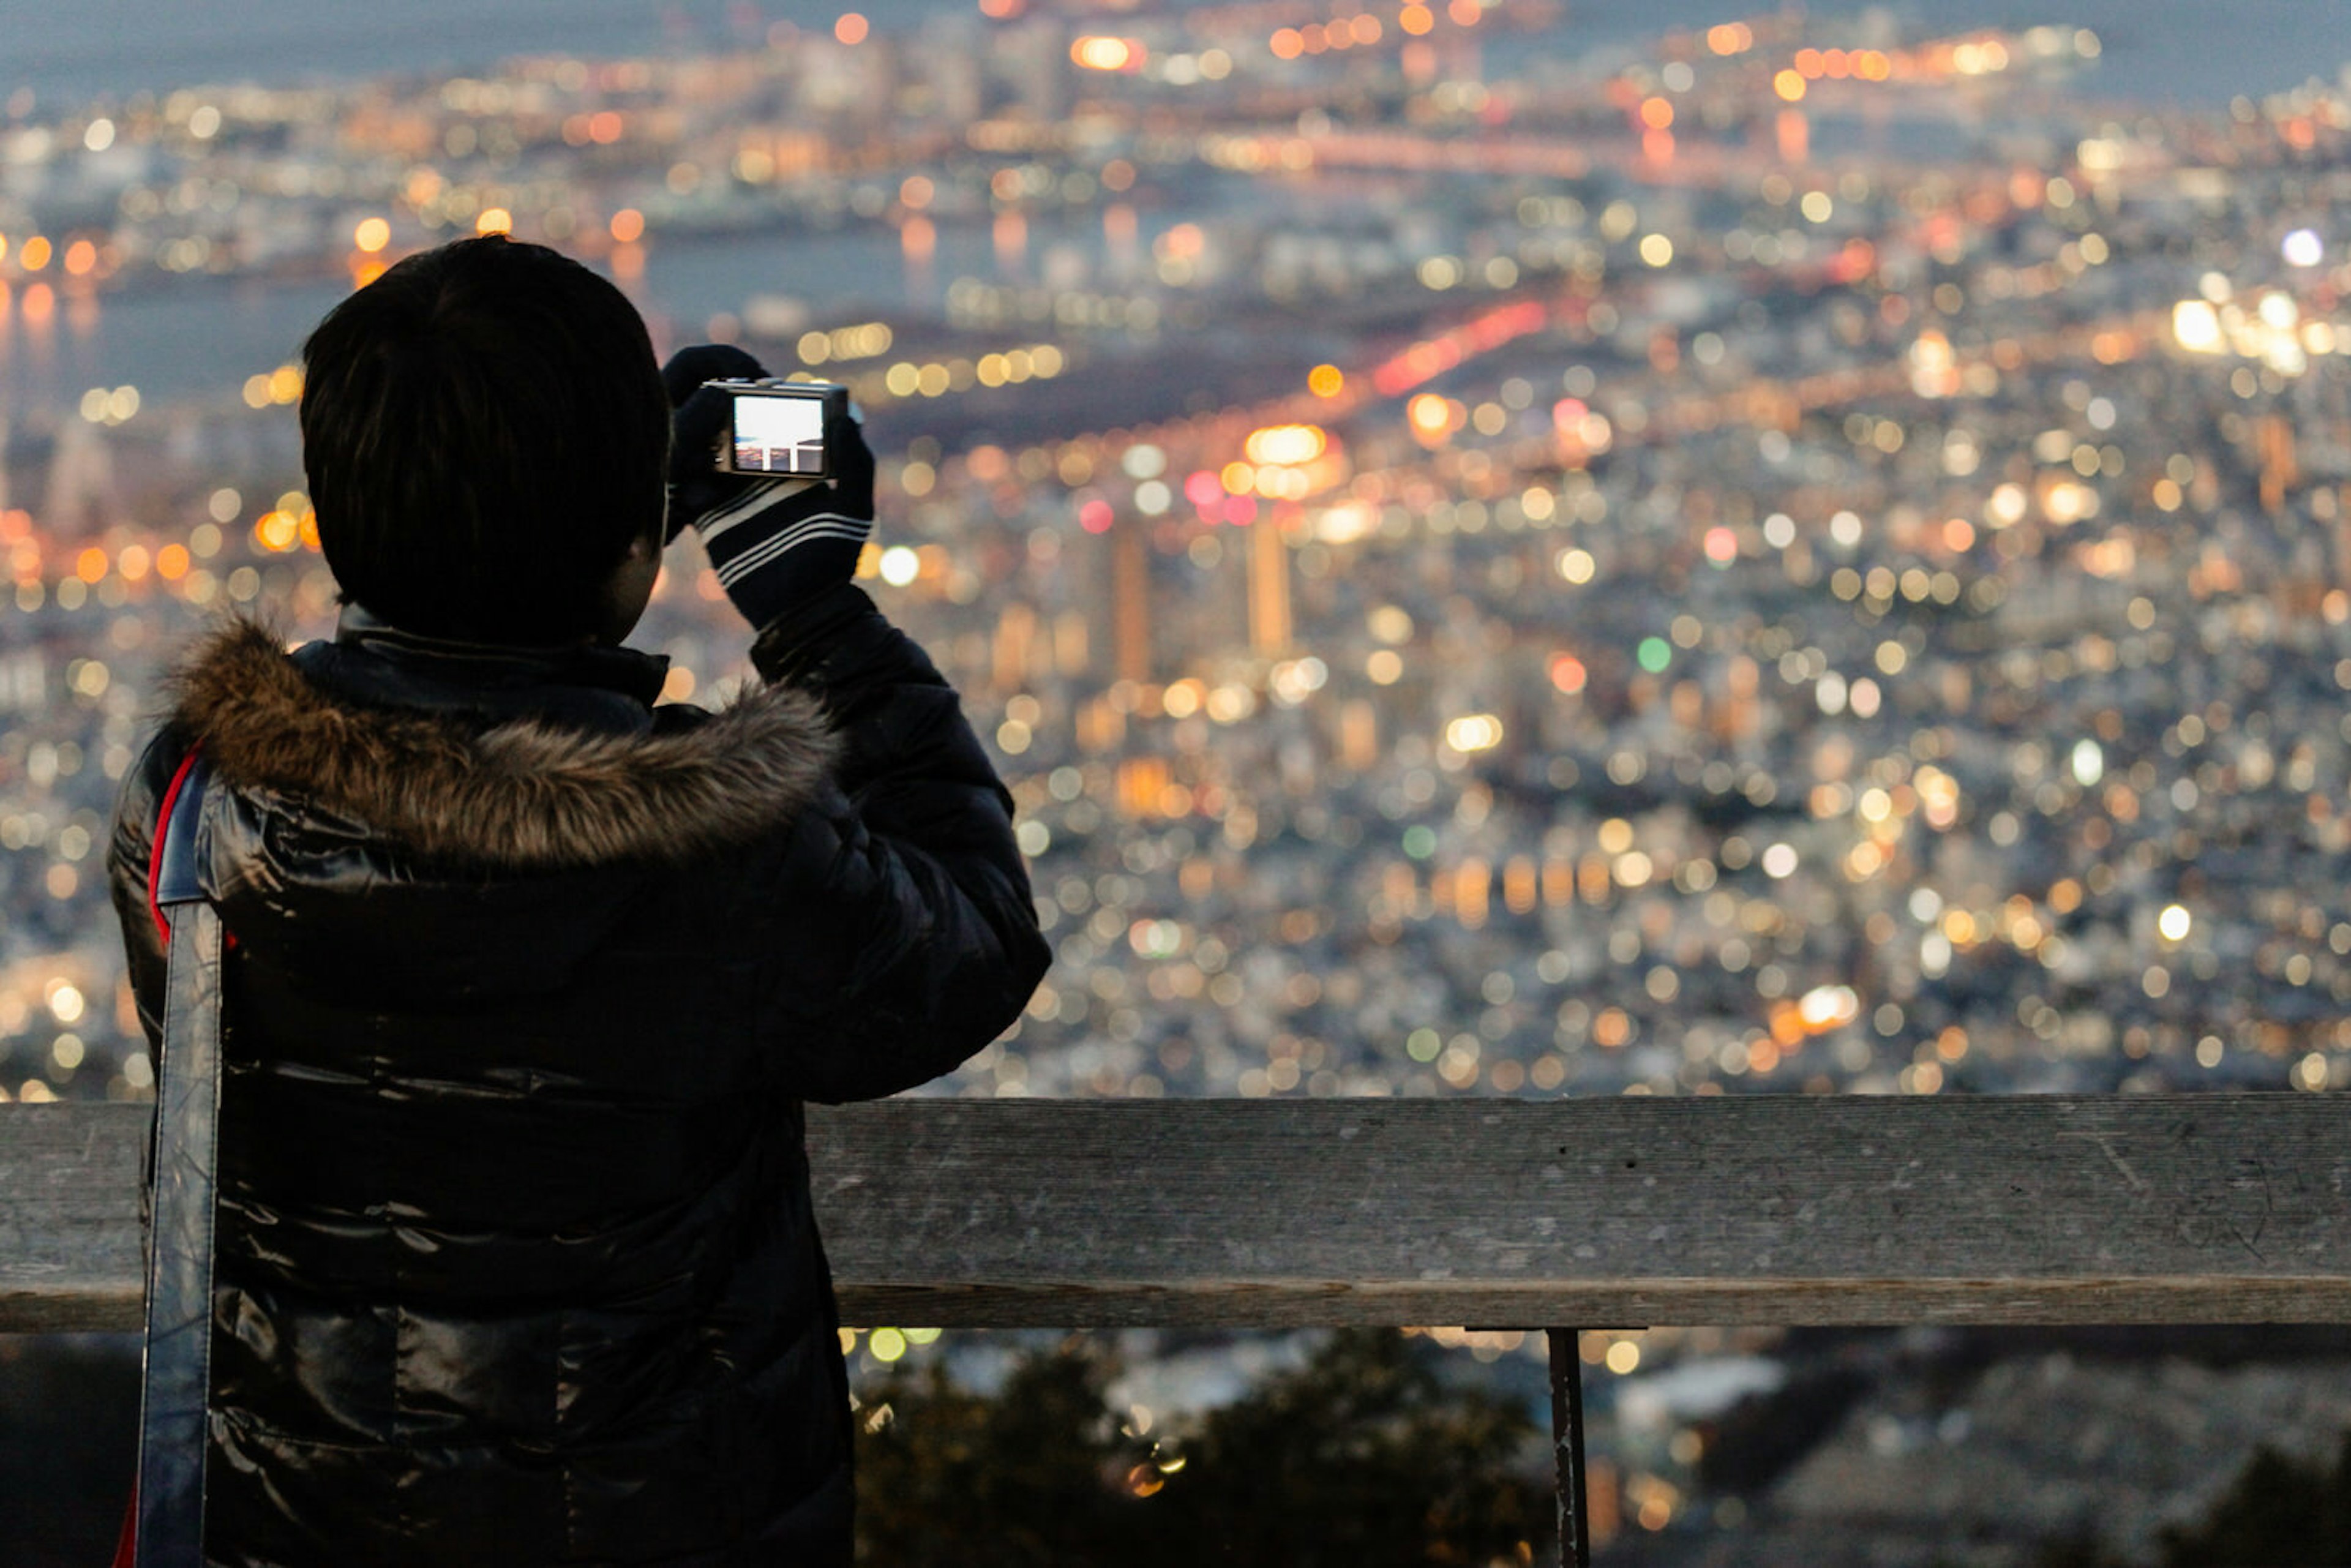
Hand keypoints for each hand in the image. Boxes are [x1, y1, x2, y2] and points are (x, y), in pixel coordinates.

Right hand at [662, 344, 875, 629]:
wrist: (799, 613)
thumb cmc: (831, 562)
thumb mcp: (852, 510)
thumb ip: (856, 464)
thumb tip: (850, 416)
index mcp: (794, 464)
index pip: (771, 418)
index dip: (756, 397)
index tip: (747, 383)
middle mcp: (760, 473)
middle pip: (729, 428)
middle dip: (714, 414)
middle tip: (711, 409)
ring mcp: (732, 494)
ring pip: (701, 453)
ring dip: (694, 445)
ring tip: (701, 451)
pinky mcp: (709, 518)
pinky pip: (684, 491)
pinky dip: (682, 485)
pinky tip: (698, 494)